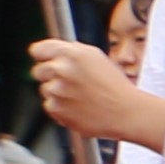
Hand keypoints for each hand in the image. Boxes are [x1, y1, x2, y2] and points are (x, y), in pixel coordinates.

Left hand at [31, 39, 164, 149]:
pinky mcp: (55, 108)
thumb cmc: (115, 87)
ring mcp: (56, 90)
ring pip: (44, 89)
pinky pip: (49, 105)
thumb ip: (72, 51)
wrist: (126, 113)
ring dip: (57, 93)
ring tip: (79, 96)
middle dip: (51, 76)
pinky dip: (60, 107)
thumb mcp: (97, 57)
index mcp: (71, 53)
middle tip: (70, 83)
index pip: (38, 50)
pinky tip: (78, 107)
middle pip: (38, 71)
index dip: (43, 56)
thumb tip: (55, 51)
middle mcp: (61, 69)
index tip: (46, 61)